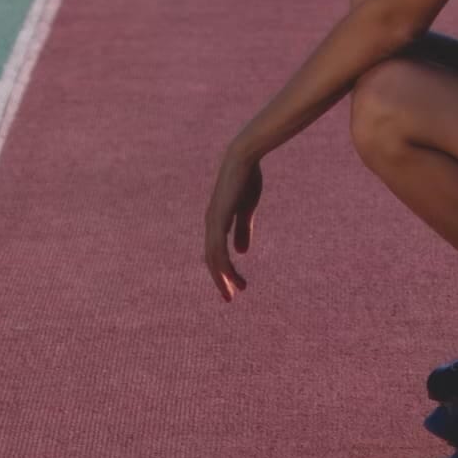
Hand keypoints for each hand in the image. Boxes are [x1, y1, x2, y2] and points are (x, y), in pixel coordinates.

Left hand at [203, 149, 263, 300]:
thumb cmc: (246, 180)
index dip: (224, 271)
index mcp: (217, 222)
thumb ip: (243, 230)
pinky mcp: (218, 219)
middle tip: (230, 297)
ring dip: (223, 276)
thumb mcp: (246, 209)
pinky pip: (219, 248)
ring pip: (214, 258)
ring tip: (235, 291)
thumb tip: (241, 252)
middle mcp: (211, 224)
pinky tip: (232, 273)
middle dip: (221, 280)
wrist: (243, 160)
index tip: (236, 286)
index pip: (217, 253)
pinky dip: (224, 263)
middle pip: (212, 260)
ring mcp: (213, 222)